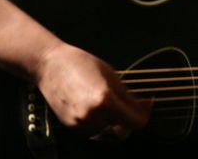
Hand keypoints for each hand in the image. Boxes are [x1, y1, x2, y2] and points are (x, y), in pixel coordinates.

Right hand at [34, 42, 151, 137]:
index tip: (147, 105)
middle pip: (122, 132)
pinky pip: (94, 132)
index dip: (145, 114)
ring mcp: (80, 123)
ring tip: (113, 105)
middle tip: (133, 106)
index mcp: (104, 100)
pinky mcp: (71, 126)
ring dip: (115, 123)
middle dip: (130, 121)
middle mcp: (91, 116)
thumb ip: (129, 97)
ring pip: (108, 134)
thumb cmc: (80, 64)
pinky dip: (101, 124)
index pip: (135, 122)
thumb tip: (145, 106)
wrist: (50, 66)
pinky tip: (99, 108)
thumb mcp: (112, 76)